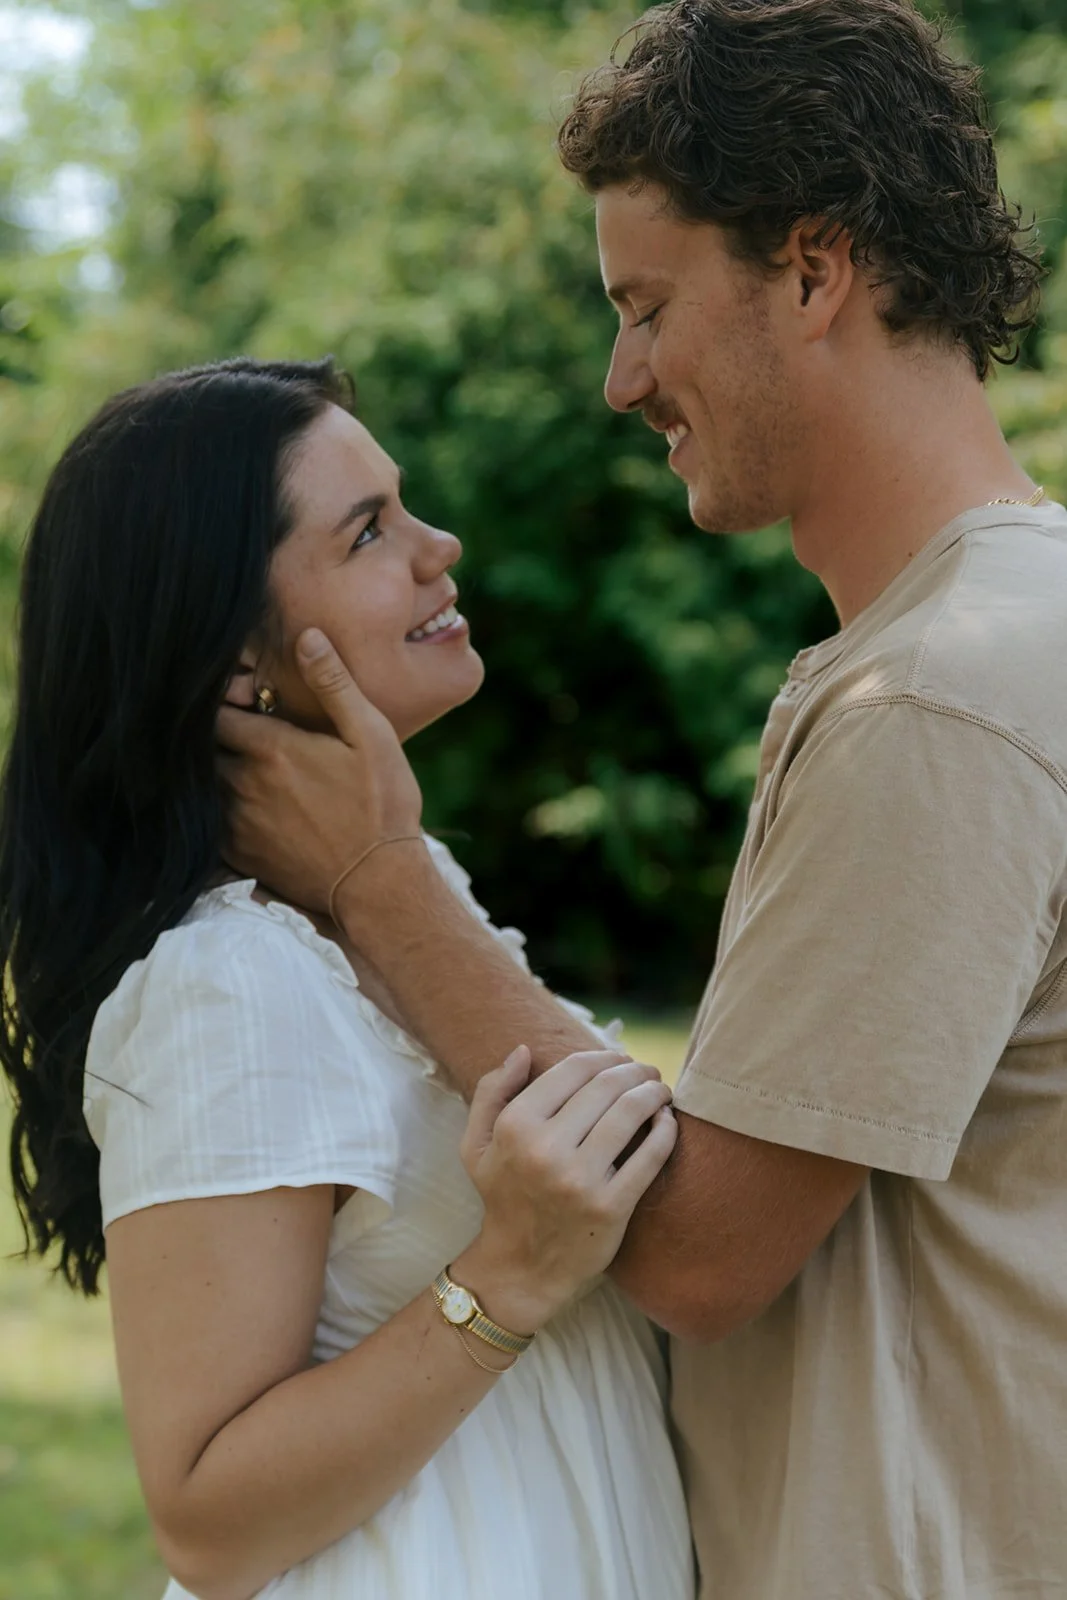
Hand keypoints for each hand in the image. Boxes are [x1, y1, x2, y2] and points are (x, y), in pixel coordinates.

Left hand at [216, 629, 422, 912]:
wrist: (379, 884)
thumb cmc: (384, 806)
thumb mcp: (371, 736)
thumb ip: (334, 685)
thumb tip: (307, 636)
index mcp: (271, 747)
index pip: (215, 709)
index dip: (220, 699)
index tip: (236, 698)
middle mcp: (243, 783)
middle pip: (201, 745)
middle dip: (212, 733)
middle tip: (235, 728)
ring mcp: (236, 821)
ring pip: (201, 782)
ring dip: (211, 769)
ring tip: (236, 764)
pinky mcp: (238, 853)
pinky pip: (206, 821)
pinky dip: (212, 807)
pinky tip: (238, 803)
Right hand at [453, 1046, 677, 1332]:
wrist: (522, 1268)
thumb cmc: (503, 1197)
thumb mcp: (478, 1144)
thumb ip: (491, 1092)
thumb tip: (523, 1050)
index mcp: (516, 1126)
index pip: (573, 1070)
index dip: (603, 1056)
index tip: (619, 1060)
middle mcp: (546, 1150)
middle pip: (607, 1086)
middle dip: (634, 1070)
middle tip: (647, 1071)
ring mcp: (580, 1180)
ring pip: (631, 1113)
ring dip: (653, 1092)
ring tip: (660, 1090)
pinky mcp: (611, 1207)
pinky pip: (650, 1156)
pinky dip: (666, 1130)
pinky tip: (667, 1121)